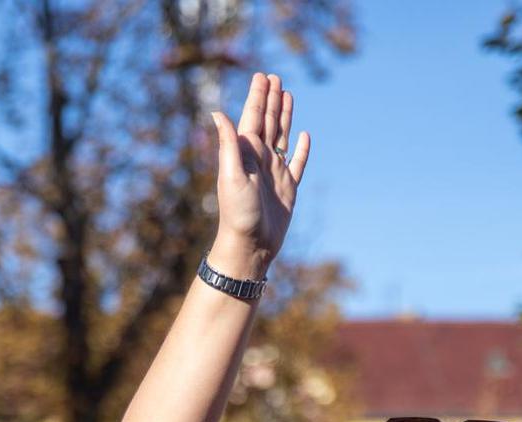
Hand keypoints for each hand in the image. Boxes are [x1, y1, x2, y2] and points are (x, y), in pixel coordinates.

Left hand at [208, 72, 309, 280]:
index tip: (263, 76)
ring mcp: (275, 173)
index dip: (258, 96)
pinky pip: (298, 164)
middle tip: (275, 77)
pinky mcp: (288, 189)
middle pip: (268, 122)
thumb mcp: (230, 174)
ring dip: (285, 116)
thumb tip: (217, 112)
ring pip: (282, 136)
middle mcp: (261, 159)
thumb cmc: (237, 212)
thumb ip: (228, 143)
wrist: (250, 245)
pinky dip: (302, 150)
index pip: (254, 117)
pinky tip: (305, 136)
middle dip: (272, 99)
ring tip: (288, 96)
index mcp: (247, 153)